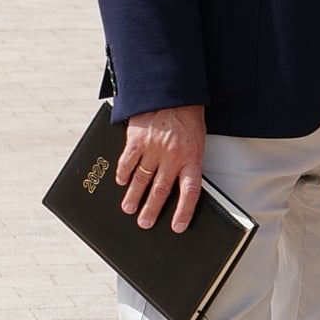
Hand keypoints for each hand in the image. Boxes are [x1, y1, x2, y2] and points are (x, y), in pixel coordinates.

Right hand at [116, 103, 210, 232]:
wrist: (173, 92)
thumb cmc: (188, 119)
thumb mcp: (197, 141)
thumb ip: (188, 161)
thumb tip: (180, 185)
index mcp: (191, 157)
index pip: (190, 192)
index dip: (184, 211)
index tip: (177, 227)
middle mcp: (172, 156)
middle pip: (160, 190)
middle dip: (151, 210)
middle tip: (144, 223)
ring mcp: (153, 148)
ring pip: (141, 180)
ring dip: (134, 197)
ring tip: (129, 209)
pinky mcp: (137, 140)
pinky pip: (127, 162)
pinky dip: (124, 174)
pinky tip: (122, 182)